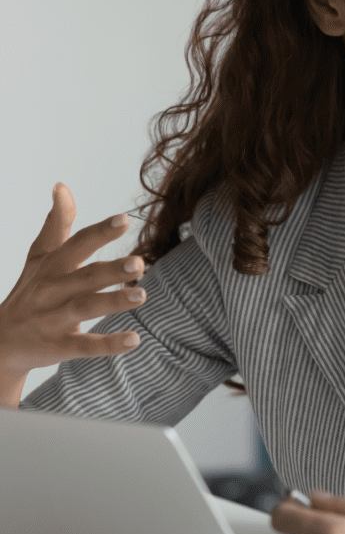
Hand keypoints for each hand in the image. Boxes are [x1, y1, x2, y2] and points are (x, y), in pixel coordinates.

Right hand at [0, 184, 145, 379]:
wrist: (0, 342)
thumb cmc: (31, 292)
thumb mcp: (41, 257)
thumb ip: (57, 224)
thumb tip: (62, 186)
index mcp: (53, 266)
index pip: (77, 245)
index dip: (100, 232)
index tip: (124, 219)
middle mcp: (53, 291)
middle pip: (84, 277)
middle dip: (111, 269)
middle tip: (140, 263)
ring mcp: (55, 319)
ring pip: (85, 308)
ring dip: (113, 302)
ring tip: (141, 295)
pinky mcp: (59, 346)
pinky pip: (85, 345)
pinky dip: (109, 344)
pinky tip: (134, 339)